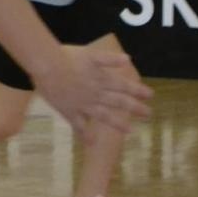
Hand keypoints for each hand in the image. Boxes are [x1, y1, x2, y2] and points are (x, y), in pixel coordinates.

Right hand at [36, 44, 152, 141]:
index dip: (138, 91)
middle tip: (148, 115)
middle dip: (135, 109)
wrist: (46, 67)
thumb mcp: (90, 53)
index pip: (125, 86)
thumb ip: (110, 58)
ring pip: (104, 116)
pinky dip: (85, 135)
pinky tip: (90, 143)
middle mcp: (96, 94)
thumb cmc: (66, 57)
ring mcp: (84, 104)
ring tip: (129, 131)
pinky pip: (79, 125)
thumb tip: (128, 59)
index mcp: (102, 79)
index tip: (150, 96)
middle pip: (119, 103)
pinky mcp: (69, 111)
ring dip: (118, 124)